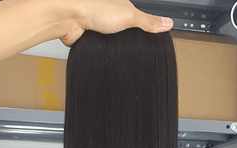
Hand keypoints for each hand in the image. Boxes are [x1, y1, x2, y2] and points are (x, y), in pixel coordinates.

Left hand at [58, 0, 173, 44]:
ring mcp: (98, 24)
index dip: (146, 30)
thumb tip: (168, 23)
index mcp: (121, 4)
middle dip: (129, 41)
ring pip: (112, 41)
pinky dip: (103, 53)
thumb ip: (148, 22)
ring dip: (114, 48)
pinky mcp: (88, 36)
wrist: (68, 17)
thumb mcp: (129, 15)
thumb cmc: (93, 7)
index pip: (139, 18)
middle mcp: (109, 12)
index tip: (153, 40)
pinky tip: (105, 54)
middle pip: (126, 32)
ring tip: (119, 51)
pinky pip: (100, 48)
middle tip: (134, 48)